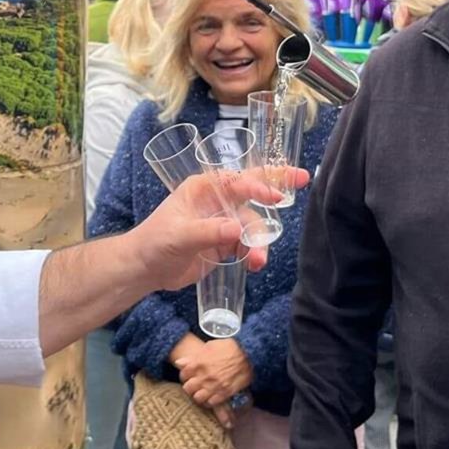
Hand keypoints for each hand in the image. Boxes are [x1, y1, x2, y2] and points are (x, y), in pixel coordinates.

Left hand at [132, 167, 307, 290]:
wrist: (145, 269)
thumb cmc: (154, 242)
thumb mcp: (179, 235)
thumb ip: (208, 231)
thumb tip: (237, 230)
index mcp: (202, 188)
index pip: (236, 180)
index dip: (258, 184)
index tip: (274, 195)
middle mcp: (216, 201)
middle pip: (252, 190)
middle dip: (276, 186)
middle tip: (303, 179)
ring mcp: (222, 222)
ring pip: (252, 226)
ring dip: (259, 242)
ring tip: (258, 262)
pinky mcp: (224, 243)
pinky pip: (247, 245)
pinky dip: (254, 253)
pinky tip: (254, 266)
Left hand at [171, 331, 252, 406]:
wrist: (248, 353)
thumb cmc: (229, 347)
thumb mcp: (209, 347)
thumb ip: (193, 357)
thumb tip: (179, 363)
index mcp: (198, 363)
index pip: (183, 375)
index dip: (185, 376)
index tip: (189, 376)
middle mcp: (204, 376)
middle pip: (188, 388)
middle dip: (189, 387)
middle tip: (194, 386)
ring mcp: (214, 386)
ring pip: (198, 398)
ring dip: (198, 396)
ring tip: (201, 393)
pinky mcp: (225, 392)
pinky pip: (212, 402)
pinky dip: (209, 401)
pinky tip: (211, 397)